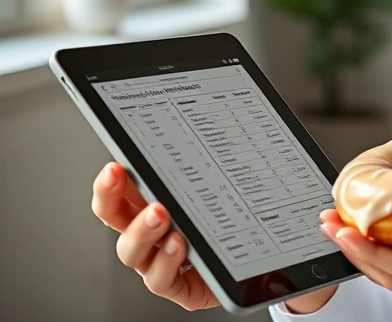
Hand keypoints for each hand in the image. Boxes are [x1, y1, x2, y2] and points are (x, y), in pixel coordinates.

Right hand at [90, 162, 336, 312]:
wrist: (281, 254)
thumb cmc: (256, 208)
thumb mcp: (247, 171)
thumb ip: (232, 147)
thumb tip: (226, 103)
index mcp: (162, 197)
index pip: (123, 187)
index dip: (111, 179)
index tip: (114, 163)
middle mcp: (155, 229)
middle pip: (114, 216)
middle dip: (110, 196)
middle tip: (120, 176)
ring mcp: (165, 260)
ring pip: (132, 252)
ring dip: (141, 231)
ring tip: (161, 214)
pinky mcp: (184, 288)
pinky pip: (161, 281)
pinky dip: (165, 263)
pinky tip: (179, 245)